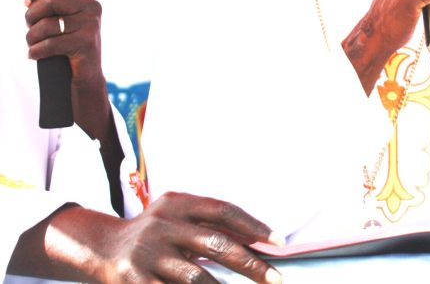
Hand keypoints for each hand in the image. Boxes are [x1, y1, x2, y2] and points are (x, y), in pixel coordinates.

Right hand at [10, 193, 283, 282]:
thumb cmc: (157, 233)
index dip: (253, 225)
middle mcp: (161, 224)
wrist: (100, 247)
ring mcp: (146, 253)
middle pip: (215, 244)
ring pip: (195, 277)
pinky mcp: (132, 279)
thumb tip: (262, 241)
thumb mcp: (179, 218)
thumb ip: (213, 225)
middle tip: (276, 278)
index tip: (279, 242)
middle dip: (250, 264)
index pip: (223, 211)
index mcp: (176, 203)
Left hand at [25, 0, 109, 140]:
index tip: (29, 2)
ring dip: (31, 38)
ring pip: (46, 24)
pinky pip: (49, 44)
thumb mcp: (59, 13)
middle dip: (31, 16)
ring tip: (33, 44)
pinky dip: (36, 52)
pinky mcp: (86, 43)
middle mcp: (93, 6)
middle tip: (30, 27)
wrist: (84, 74)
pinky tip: (36, 55)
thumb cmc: (69, 40)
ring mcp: (92, 24)